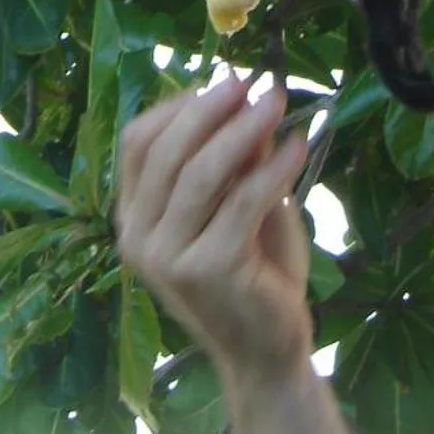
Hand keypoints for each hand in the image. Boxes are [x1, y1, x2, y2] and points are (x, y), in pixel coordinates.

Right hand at [116, 75, 313, 387]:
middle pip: (167, 151)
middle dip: (210, 108)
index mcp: (134, 217)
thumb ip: (235, 156)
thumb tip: (245, 92)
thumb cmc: (250, 270)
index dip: (179, 105)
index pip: (138, 142)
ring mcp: (169, 258)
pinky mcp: (209, 270)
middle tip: (250, 82)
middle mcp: (138, 238)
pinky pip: (243, 201)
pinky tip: (299, 146)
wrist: (266, 350)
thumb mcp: (236, 201)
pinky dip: (274, 168)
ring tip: (276, 103)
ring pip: (201, 173)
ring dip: (242, 130)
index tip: (222, 82)